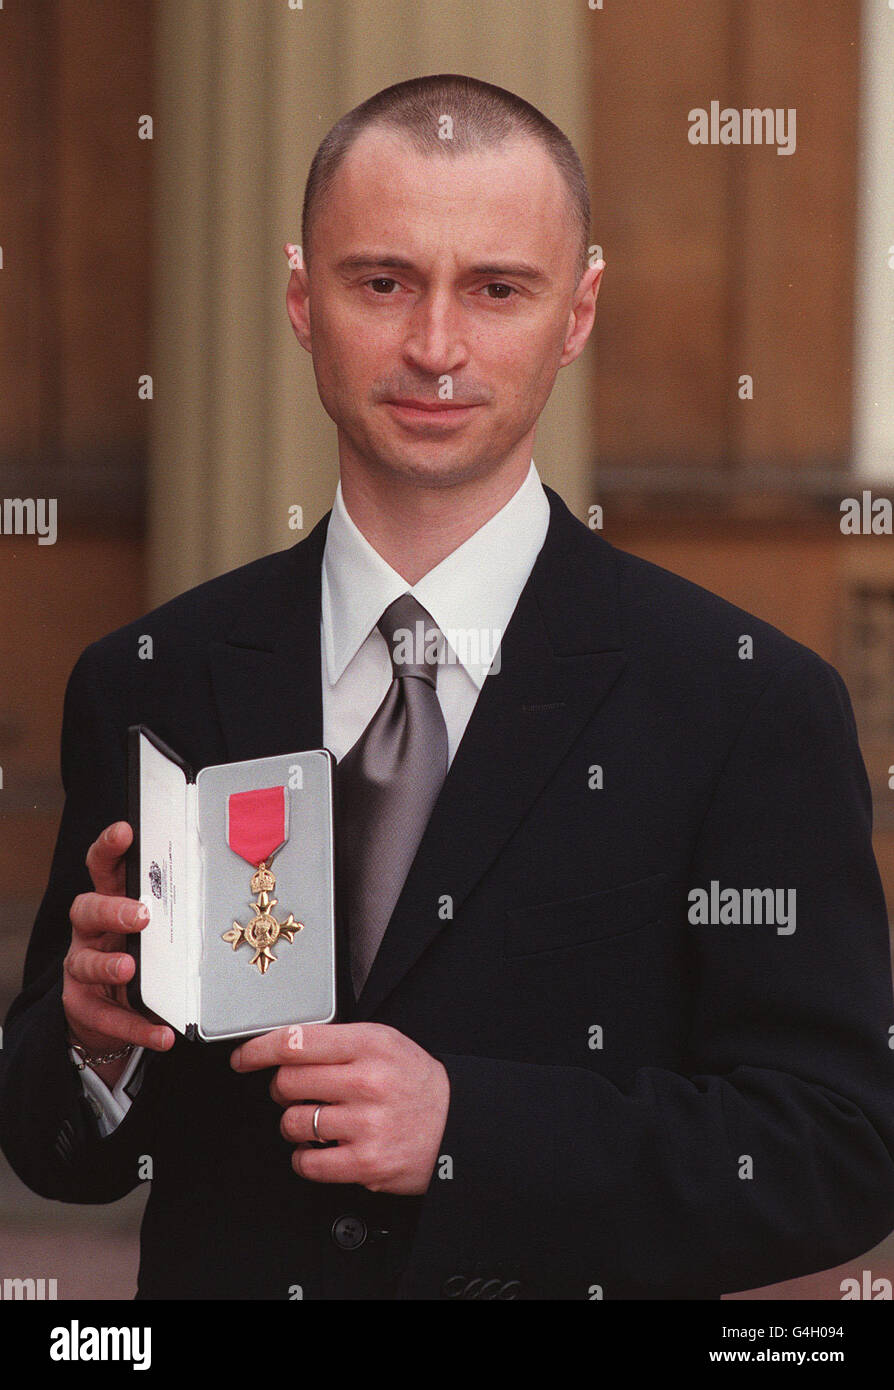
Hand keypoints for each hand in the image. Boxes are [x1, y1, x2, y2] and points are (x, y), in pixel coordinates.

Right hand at [63, 821, 174, 1082]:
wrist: (110, 1014)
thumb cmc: (145, 956)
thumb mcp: (159, 929)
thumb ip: (179, 910)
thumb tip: (233, 886)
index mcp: (111, 902)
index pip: (103, 867)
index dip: (109, 847)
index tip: (125, 831)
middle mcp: (90, 931)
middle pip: (87, 909)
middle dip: (112, 909)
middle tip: (140, 915)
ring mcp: (81, 967)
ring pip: (85, 962)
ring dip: (109, 965)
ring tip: (130, 970)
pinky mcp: (82, 1005)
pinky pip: (107, 1016)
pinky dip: (135, 1026)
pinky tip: (161, 1033)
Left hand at [231, 1023, 449, 1195]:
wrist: (458, 1125)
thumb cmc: (416, 1083)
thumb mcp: (385, 1043)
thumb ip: (338, 1042)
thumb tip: (284, 1048)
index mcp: (370, 1044)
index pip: (296, 1041)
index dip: (259, 1049)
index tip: (244, 1057)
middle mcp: (367, 1081)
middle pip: (287, 1081)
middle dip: (282, 1088)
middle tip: (296, 1093)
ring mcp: (366, 1124)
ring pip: (293, 1123)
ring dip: (294, 1125)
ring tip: (315, 1122)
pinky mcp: (366, 1163)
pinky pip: (308, 1163)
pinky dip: (305, 1158)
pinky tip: (321, 1149)